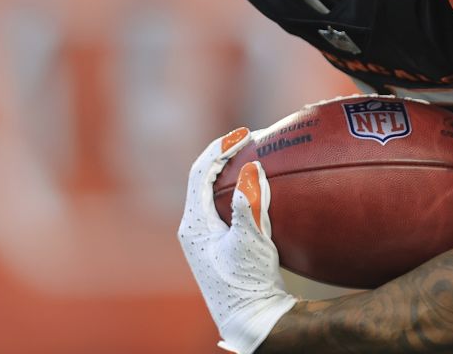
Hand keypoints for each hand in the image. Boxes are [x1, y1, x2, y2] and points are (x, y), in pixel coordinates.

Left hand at [178, 127, 296, 353]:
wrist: (250, 318)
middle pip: (202, 178)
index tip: (244, 134)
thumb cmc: (247, 282)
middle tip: (251, 137)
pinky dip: (237, 187)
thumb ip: (250, 204)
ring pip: (211, 190)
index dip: (219, 148)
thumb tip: (250, 168)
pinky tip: (259, 186)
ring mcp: (205, 237)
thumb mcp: (250, 242)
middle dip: (224, 154)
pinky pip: (223, 203)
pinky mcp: (219, 244)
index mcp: (193, 224)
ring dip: (230, 169)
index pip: (199, 173)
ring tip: (254, 153)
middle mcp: (194, 227)